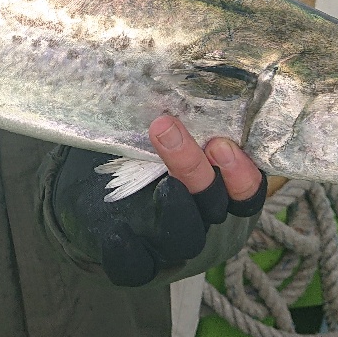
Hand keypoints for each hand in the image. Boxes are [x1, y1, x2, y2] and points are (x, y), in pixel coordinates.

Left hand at [50, 117, 271, 287]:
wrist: (89, 193)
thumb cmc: (137, 149)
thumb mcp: (160, 127)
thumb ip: (180, 110)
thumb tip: (182, 68)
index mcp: (223, 193)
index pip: (248, 191)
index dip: (243, 173)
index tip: (222, 144)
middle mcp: (206, 223)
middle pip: (216, 204)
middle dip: (196, 168)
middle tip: (168, 128)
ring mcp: (173, 247)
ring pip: (186, 234)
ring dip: (172, 201)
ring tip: (148, 177)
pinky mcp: (138, 265)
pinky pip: (138, 268)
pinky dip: (128, 251)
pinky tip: (116, 232)